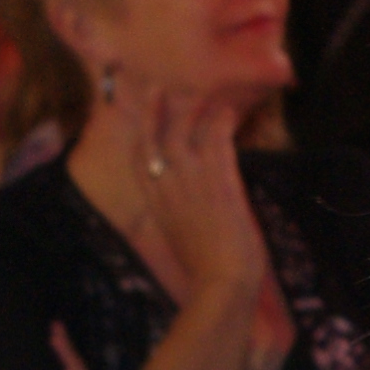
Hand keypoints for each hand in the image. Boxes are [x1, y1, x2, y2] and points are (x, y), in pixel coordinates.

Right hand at [128, 82, 275, 324]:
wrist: (222, 282)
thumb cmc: (205, 270)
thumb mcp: (181, 239)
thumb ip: (179, 215)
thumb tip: (184, 209)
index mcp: (157, 205)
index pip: (140, 162)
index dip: (140, 137)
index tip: (141, 120)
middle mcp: (169, 188)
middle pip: (155, 139)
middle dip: (155, 111)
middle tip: (158, 88)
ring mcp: (193, 182)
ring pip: (185, 132)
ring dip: (193, 109)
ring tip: (203, 93)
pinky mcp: (219, 181)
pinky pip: (218, 141)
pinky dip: (223, 123)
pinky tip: (229, 111)